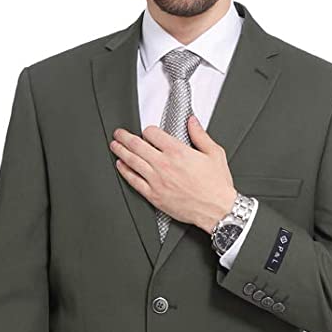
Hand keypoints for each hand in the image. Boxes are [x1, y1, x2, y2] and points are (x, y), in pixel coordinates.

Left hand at [109, 115, 236, 233]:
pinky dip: (125, 172)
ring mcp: (157, 181)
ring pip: (132, 161)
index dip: (148, 130)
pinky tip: (120, 166)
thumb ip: (200, 135)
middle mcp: (164, 164)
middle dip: (125, 137)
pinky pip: (134, 181)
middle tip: (119, 134)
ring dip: (121, 151)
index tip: (146, 131)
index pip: (153, 133)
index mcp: (178, 151)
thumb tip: (192, 121)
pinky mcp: (154, 195)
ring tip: (115, 145)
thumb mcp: (214, 153)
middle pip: (137, 145)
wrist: (216, 209)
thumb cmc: (216, 185)